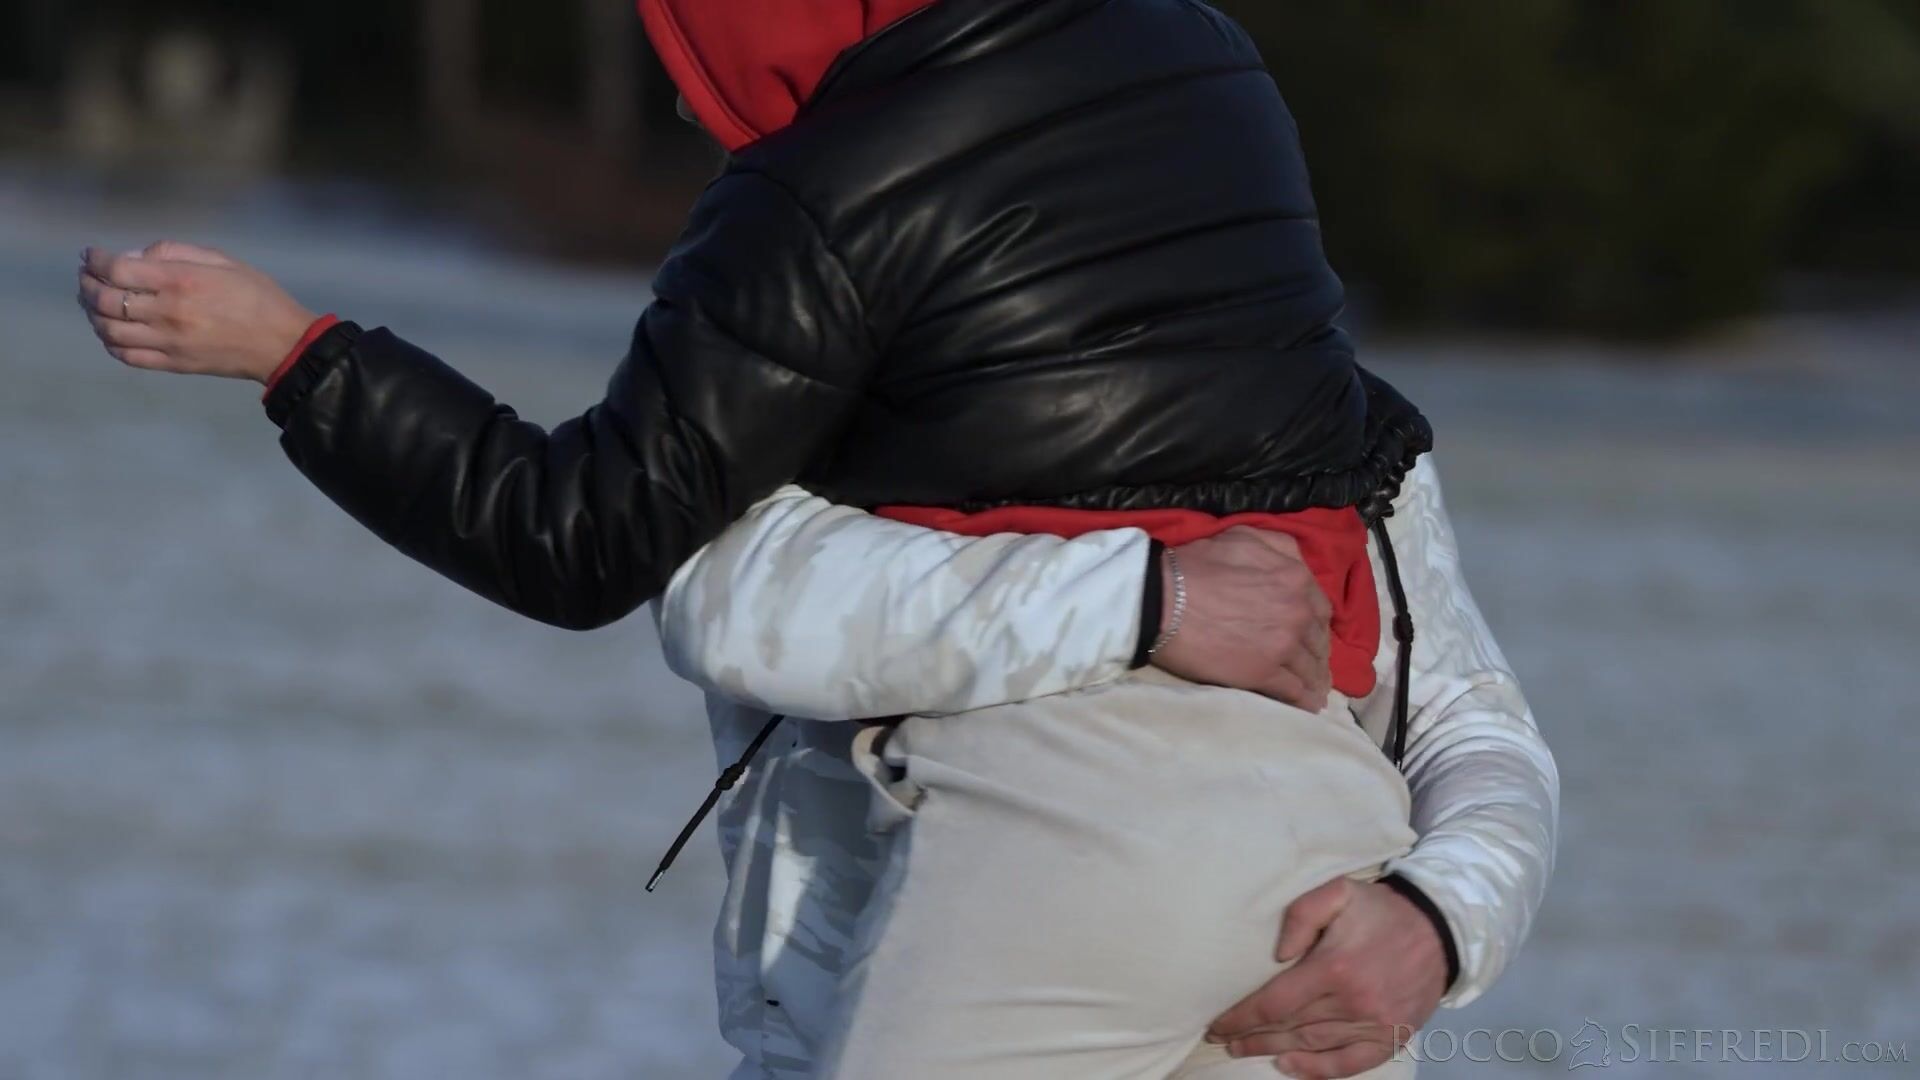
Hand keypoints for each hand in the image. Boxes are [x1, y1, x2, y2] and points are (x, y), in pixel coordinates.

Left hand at [77, 241, 315, 382]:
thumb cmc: (257, 296)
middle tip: (87, 277)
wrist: (283, 344)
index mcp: (181, 281)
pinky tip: (112, 331)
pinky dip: (110, 342)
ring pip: (108, 330)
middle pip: (104, 300)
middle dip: (87, 284)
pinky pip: (127, 356)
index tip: (91, 255)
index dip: (95, 260)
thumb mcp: (222, 259)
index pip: (117, 269)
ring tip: (94, 303)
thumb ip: (175, 252)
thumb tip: (136, 258)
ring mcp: (169, 342)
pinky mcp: (174, 364)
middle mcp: (169, 312)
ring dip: (92, 314)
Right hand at [1151, 526, 1333, 709]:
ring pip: (1310, 667)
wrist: (1162, 599)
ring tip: (1315, 690)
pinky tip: (1308, 707)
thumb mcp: (1243, 537)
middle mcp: (1298, 612)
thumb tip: (1295, 563)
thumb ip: (1279, 546)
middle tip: (1314, 665)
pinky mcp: (1263, 673)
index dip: (1316, 623)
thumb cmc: (1196, 565)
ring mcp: (1283, 646)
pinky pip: (1294, 691)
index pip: (1320, 608)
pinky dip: (1304, 700)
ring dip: (1315, 679)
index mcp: (1295, 579)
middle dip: (1318, 653)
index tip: (1310, 634)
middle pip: (1318, 640)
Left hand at [1207, 877, 1449, 1078]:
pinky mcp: (1392, 1037)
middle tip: (1223, 1040)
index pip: (1275, 1002)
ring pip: (1313, 1045)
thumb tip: (1277, 955)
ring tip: (1245, 1050)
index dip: (1241, 1017)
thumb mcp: (1338, 892)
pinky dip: (1318, 1070)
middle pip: (1289, 1027)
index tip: (1218, 1023)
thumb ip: (1300, 914)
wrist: (1440, 928)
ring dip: (1274, 1050)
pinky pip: (1350, 1064)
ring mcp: (1375, 1024)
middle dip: (1250, 1036)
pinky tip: (1290, 1067)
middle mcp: (1353, 1001)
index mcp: (1335, 966)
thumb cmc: (1380, 909)